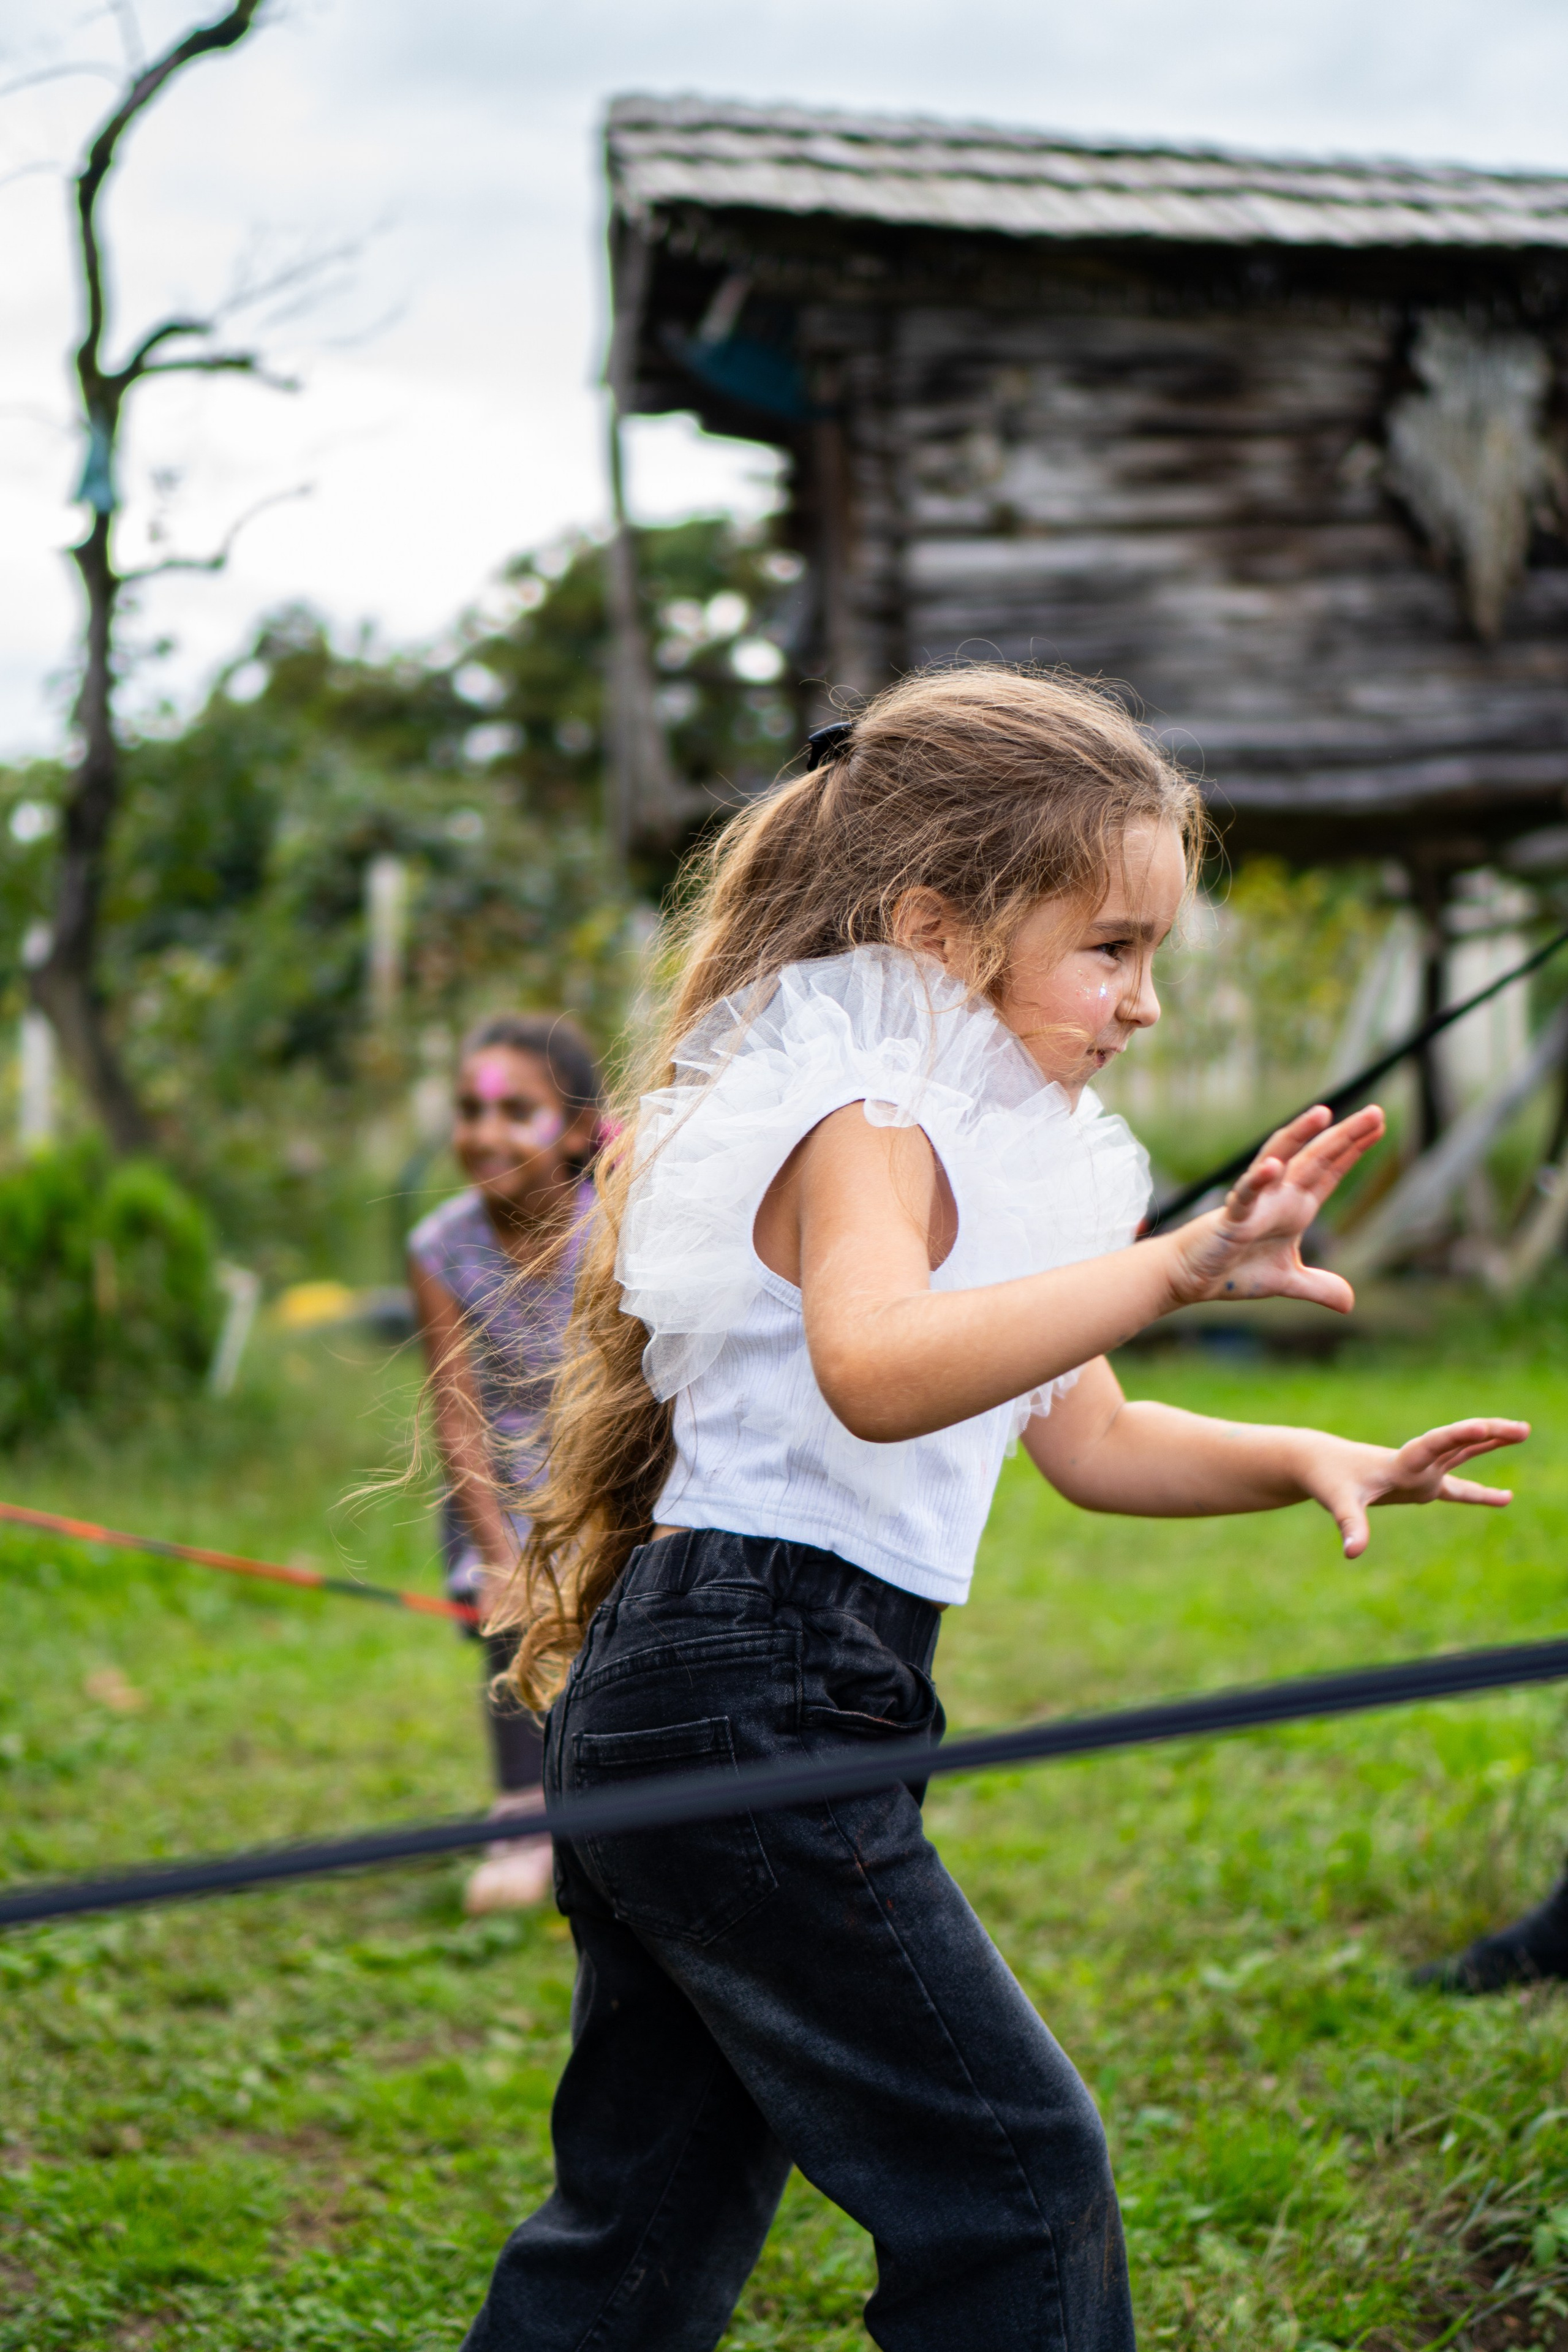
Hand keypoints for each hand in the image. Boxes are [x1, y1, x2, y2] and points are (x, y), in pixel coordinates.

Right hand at [1169, 1104, 1385, 1311]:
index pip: (1330, 1170)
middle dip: (1345, 1136)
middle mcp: (1279, 1196)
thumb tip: (1349, 1303)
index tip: (1378, 1124)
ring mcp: (1256, 1202)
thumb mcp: (1286, 1280)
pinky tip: (1273, 1167)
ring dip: (1300, 1136)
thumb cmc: (1234, 1269)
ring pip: (1280, 1160)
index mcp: (1296, 1206)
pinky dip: (1258, 1181)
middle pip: (1316, 1158)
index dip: (1353, 1149)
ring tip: (1323, 1113)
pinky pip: (1245, 1195)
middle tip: (1375, 1112)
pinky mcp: (1231, 1218)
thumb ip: (1318, 1286)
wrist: (1191, 1278)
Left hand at [1305, 1418, 1529, 1557]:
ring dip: (1490, 1444)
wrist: (1318, 1463)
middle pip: (1459, 1444)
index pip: (1434, 1445)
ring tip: (1522, 1432)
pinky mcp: (1419, 1484)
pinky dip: (1480, 1491)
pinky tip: (1504, 1497)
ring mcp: (1421, 1472)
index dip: (1459, 1435)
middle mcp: (1416, 1463)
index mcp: (1401, 1462)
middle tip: (1523, 1429)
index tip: (1483, 1426)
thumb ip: (1349, 1525)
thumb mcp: (1337, 1502)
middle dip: (1490, 1435)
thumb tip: (1352, 1552)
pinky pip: (1457, 1484)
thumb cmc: (1327, 1479)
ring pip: (1462, 1455)